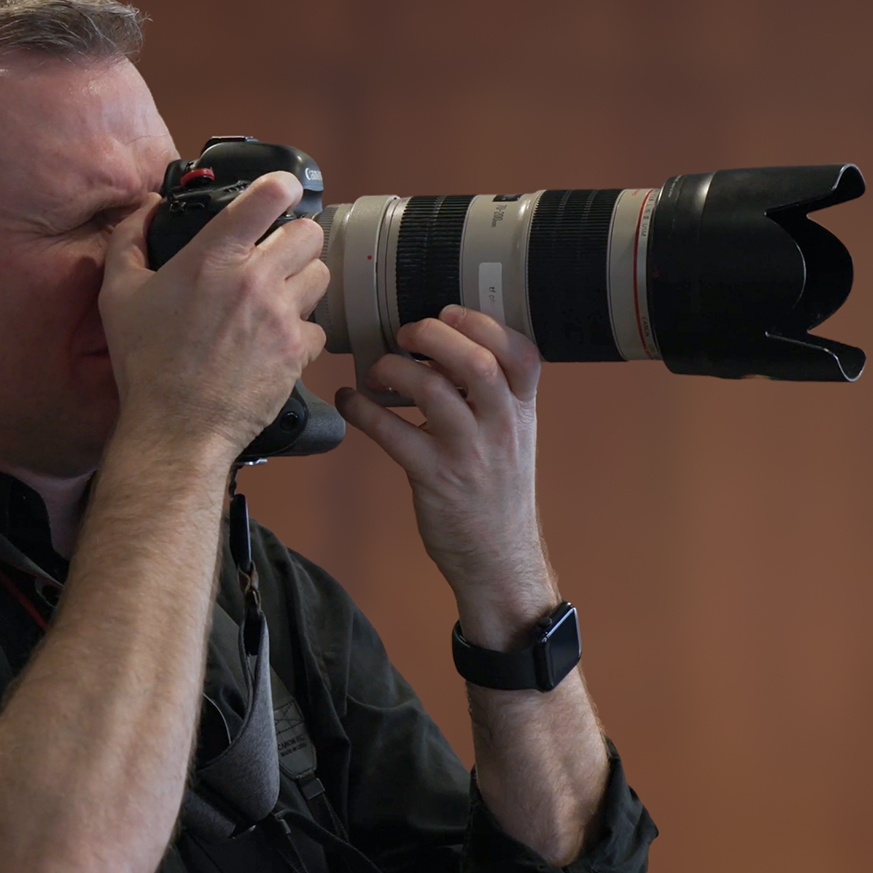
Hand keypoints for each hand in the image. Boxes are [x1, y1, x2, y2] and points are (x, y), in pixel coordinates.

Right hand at [100, 173, 329, 461]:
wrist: (176, 428)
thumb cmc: (145, 365)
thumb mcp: (118, 294)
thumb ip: (130, 239)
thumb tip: (146, 206)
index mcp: (212, 257)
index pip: (266, 196)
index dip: (278, 186)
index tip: (277, 192)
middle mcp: (254, 280)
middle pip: (309, 234)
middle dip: (295, 240)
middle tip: (277, 255)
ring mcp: (280, 317)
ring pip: (320, 277)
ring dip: (303, 282)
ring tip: (280, 297)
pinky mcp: (296, 352)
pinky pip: (320, 328)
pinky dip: (303, 332)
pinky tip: (278, 340)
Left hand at [337, 306, 558, 649]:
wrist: (499, 559)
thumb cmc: (498, 494)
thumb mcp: (513, 439)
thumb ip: (493, 397)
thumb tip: (445, 351)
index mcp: (523, 412)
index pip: (521, 353)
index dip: (483, 323)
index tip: (449, 313)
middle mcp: (502, 427)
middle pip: (476, 362)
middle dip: (434, 335)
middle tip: (405, 335)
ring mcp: (469, 453)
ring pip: (434, 391)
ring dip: (396, 369)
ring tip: (378, 371)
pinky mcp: (435, 478)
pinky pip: (393, 433)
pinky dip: (363, 410)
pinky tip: (350, 400)